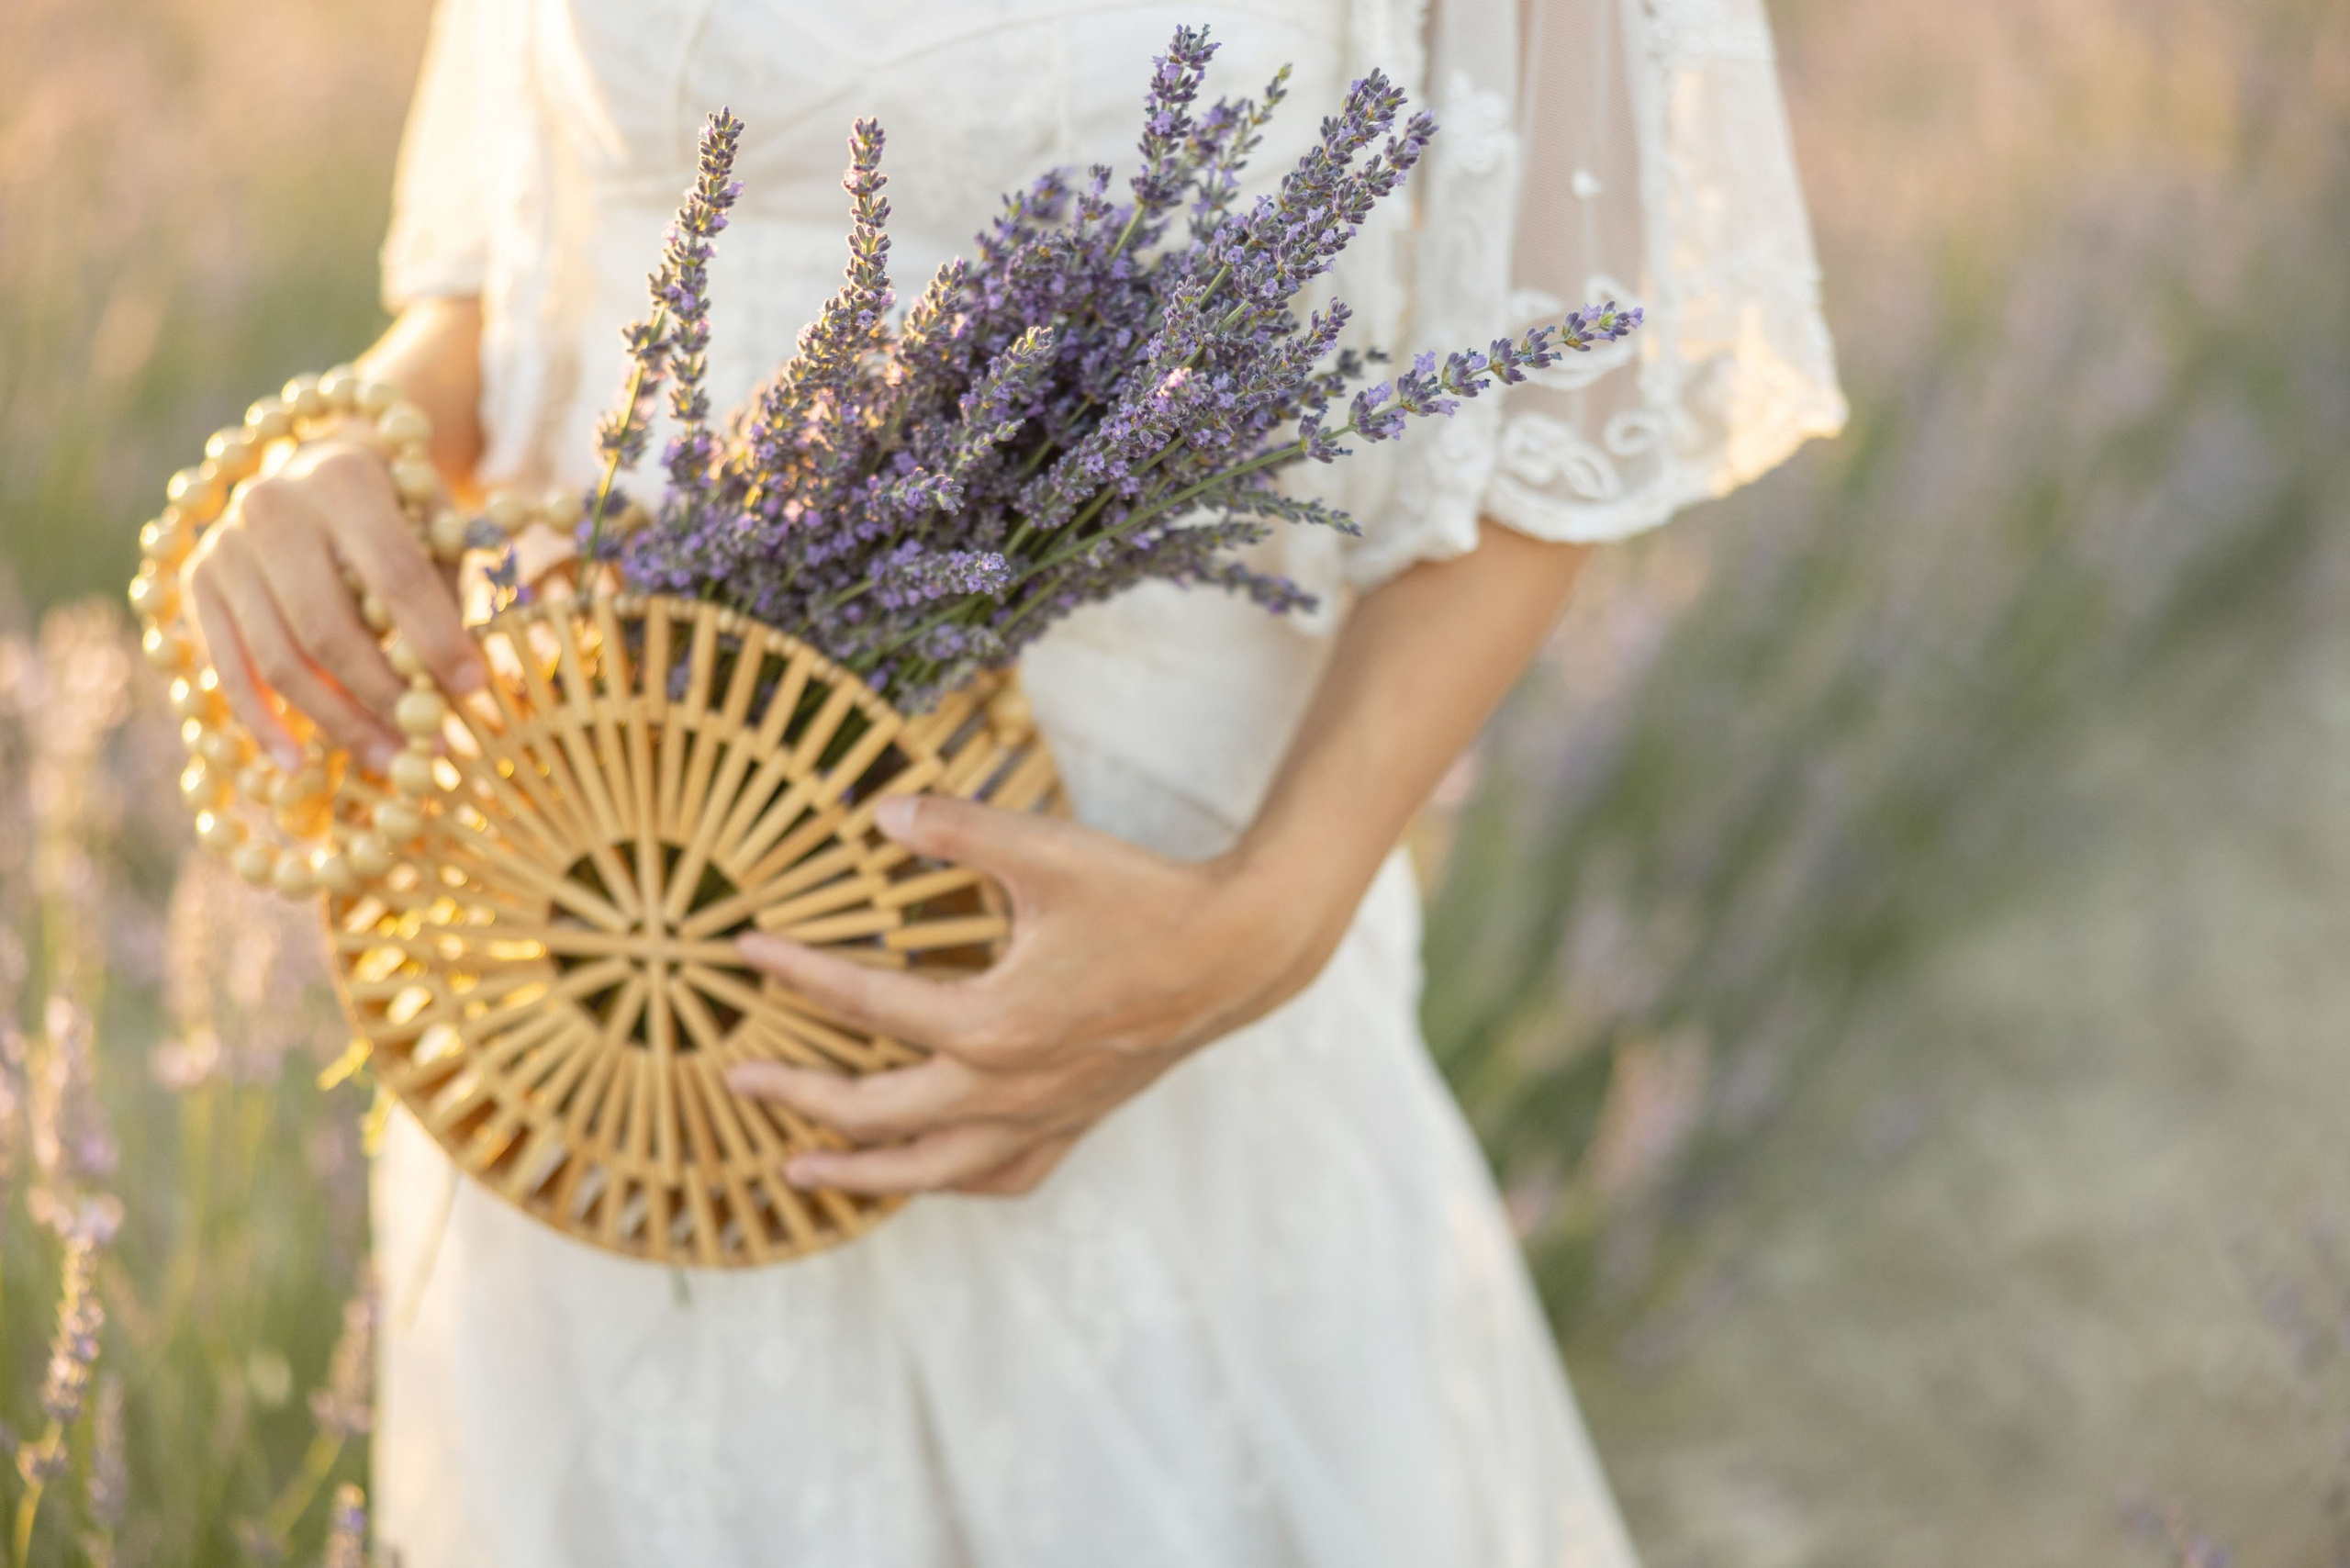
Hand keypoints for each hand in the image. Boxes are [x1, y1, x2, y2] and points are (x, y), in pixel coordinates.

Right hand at [183, 436, 485, 770]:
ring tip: (389, 760)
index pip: (397, 575)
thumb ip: (445, 585)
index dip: (437, 639)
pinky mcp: (197, 584)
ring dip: (337, 722)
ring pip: (280, 660)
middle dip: (385, 696)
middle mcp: (272, 506)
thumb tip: (460, 682)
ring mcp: (225, 547)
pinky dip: (261, 723)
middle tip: (432, 745)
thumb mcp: (431, 518)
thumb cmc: (395, 507)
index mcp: (345, 478)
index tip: (472, 690)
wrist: (309, 464)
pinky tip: (296, 764)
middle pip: (329, 628)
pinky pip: (228, 670)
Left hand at [727, 793, 1336, 1196]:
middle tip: (737, 1077)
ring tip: (796, 1171)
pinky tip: (930, 1172)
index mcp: (991, 1024)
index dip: (798, 974)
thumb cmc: (1146, 899)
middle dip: (798, 1096)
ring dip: (857, 1171)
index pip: (866, 1004)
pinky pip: (1002, 1177)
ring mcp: (1043, 1115)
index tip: (746, 951)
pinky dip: (953, 1181)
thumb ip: (958, 829)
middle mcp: (1008, 1087)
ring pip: (931, 1169)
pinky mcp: (1075, 1121)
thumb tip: (880, 810)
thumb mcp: (1047, 850)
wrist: (1240, 952)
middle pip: (875, 1112)